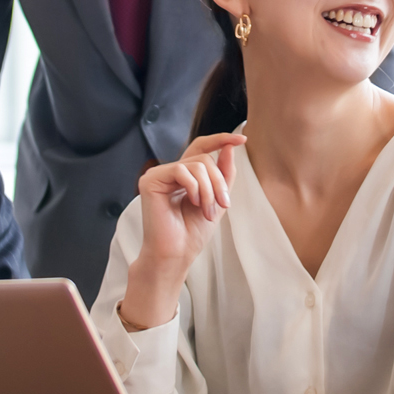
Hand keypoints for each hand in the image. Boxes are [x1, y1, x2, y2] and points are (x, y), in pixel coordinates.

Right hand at [118, 133, 245, 329]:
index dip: (221, 140)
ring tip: (207, 211)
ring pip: (197, 164)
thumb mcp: (218, 200)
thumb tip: (229, 147)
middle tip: (223, 205)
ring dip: (209, 189)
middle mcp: (171, 172)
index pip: (201, 147)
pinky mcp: (150, 181)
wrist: (176, 254)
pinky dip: (194, 187)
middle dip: (219, 182)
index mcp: (185, 176)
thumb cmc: (193, 233)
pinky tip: (193, 202)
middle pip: (204, 159)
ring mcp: (159, 175)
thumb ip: (224, 174)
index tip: (242, 139)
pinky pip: (180, 169)